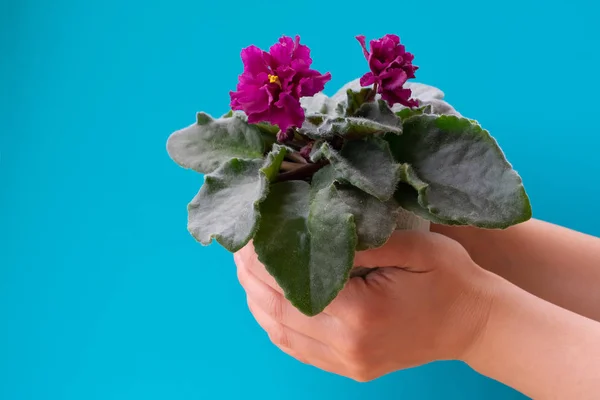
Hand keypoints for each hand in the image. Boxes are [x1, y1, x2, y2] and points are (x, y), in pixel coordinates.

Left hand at [234, 231, 495, 380]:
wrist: (475, 324)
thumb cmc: (450, 279)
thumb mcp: (413, 246)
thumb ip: (360, 238)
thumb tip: (312, 224)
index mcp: (359, 313)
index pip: (287, 284)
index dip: (260, 258)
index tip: (249, 231)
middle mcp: (346, 345)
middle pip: (275, 310)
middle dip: (251, 276)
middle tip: (242, 245)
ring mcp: (347, 362)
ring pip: (279, 333)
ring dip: (257, 299)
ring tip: (247, 268)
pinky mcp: (349, 368)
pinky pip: (296, 348)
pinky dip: (274, 323)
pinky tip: (267, 300)